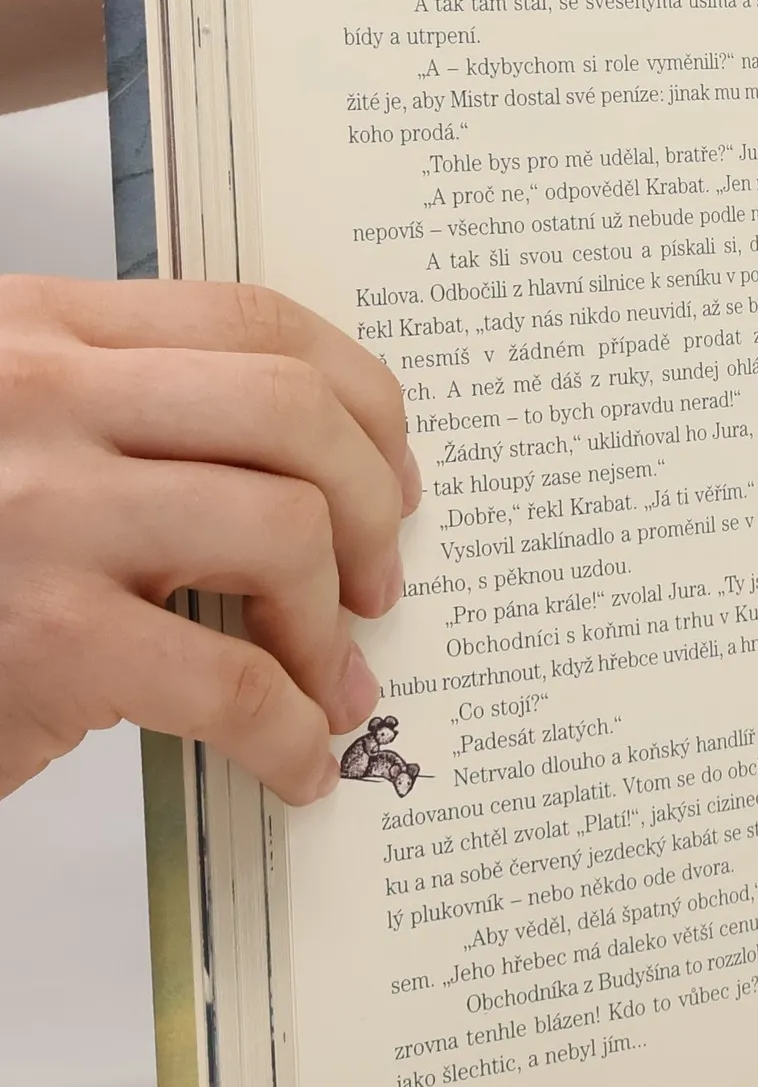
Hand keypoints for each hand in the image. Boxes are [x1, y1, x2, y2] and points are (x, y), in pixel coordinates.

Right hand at [0, 276, 417, 804]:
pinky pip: (232, 680)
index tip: (392, 471)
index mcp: (37, 331)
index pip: (254, 324)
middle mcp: (35, 397)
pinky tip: (295, 762)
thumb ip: (134, 427)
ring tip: (328, 676)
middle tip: (374, 581)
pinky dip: (289, 732)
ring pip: (283, 529)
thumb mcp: (19, 446)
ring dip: (328, 622)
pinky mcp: (45, 637)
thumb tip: (320, 481)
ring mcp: (38, 513)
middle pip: (293, 413)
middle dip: (370, 505)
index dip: (361, 399)